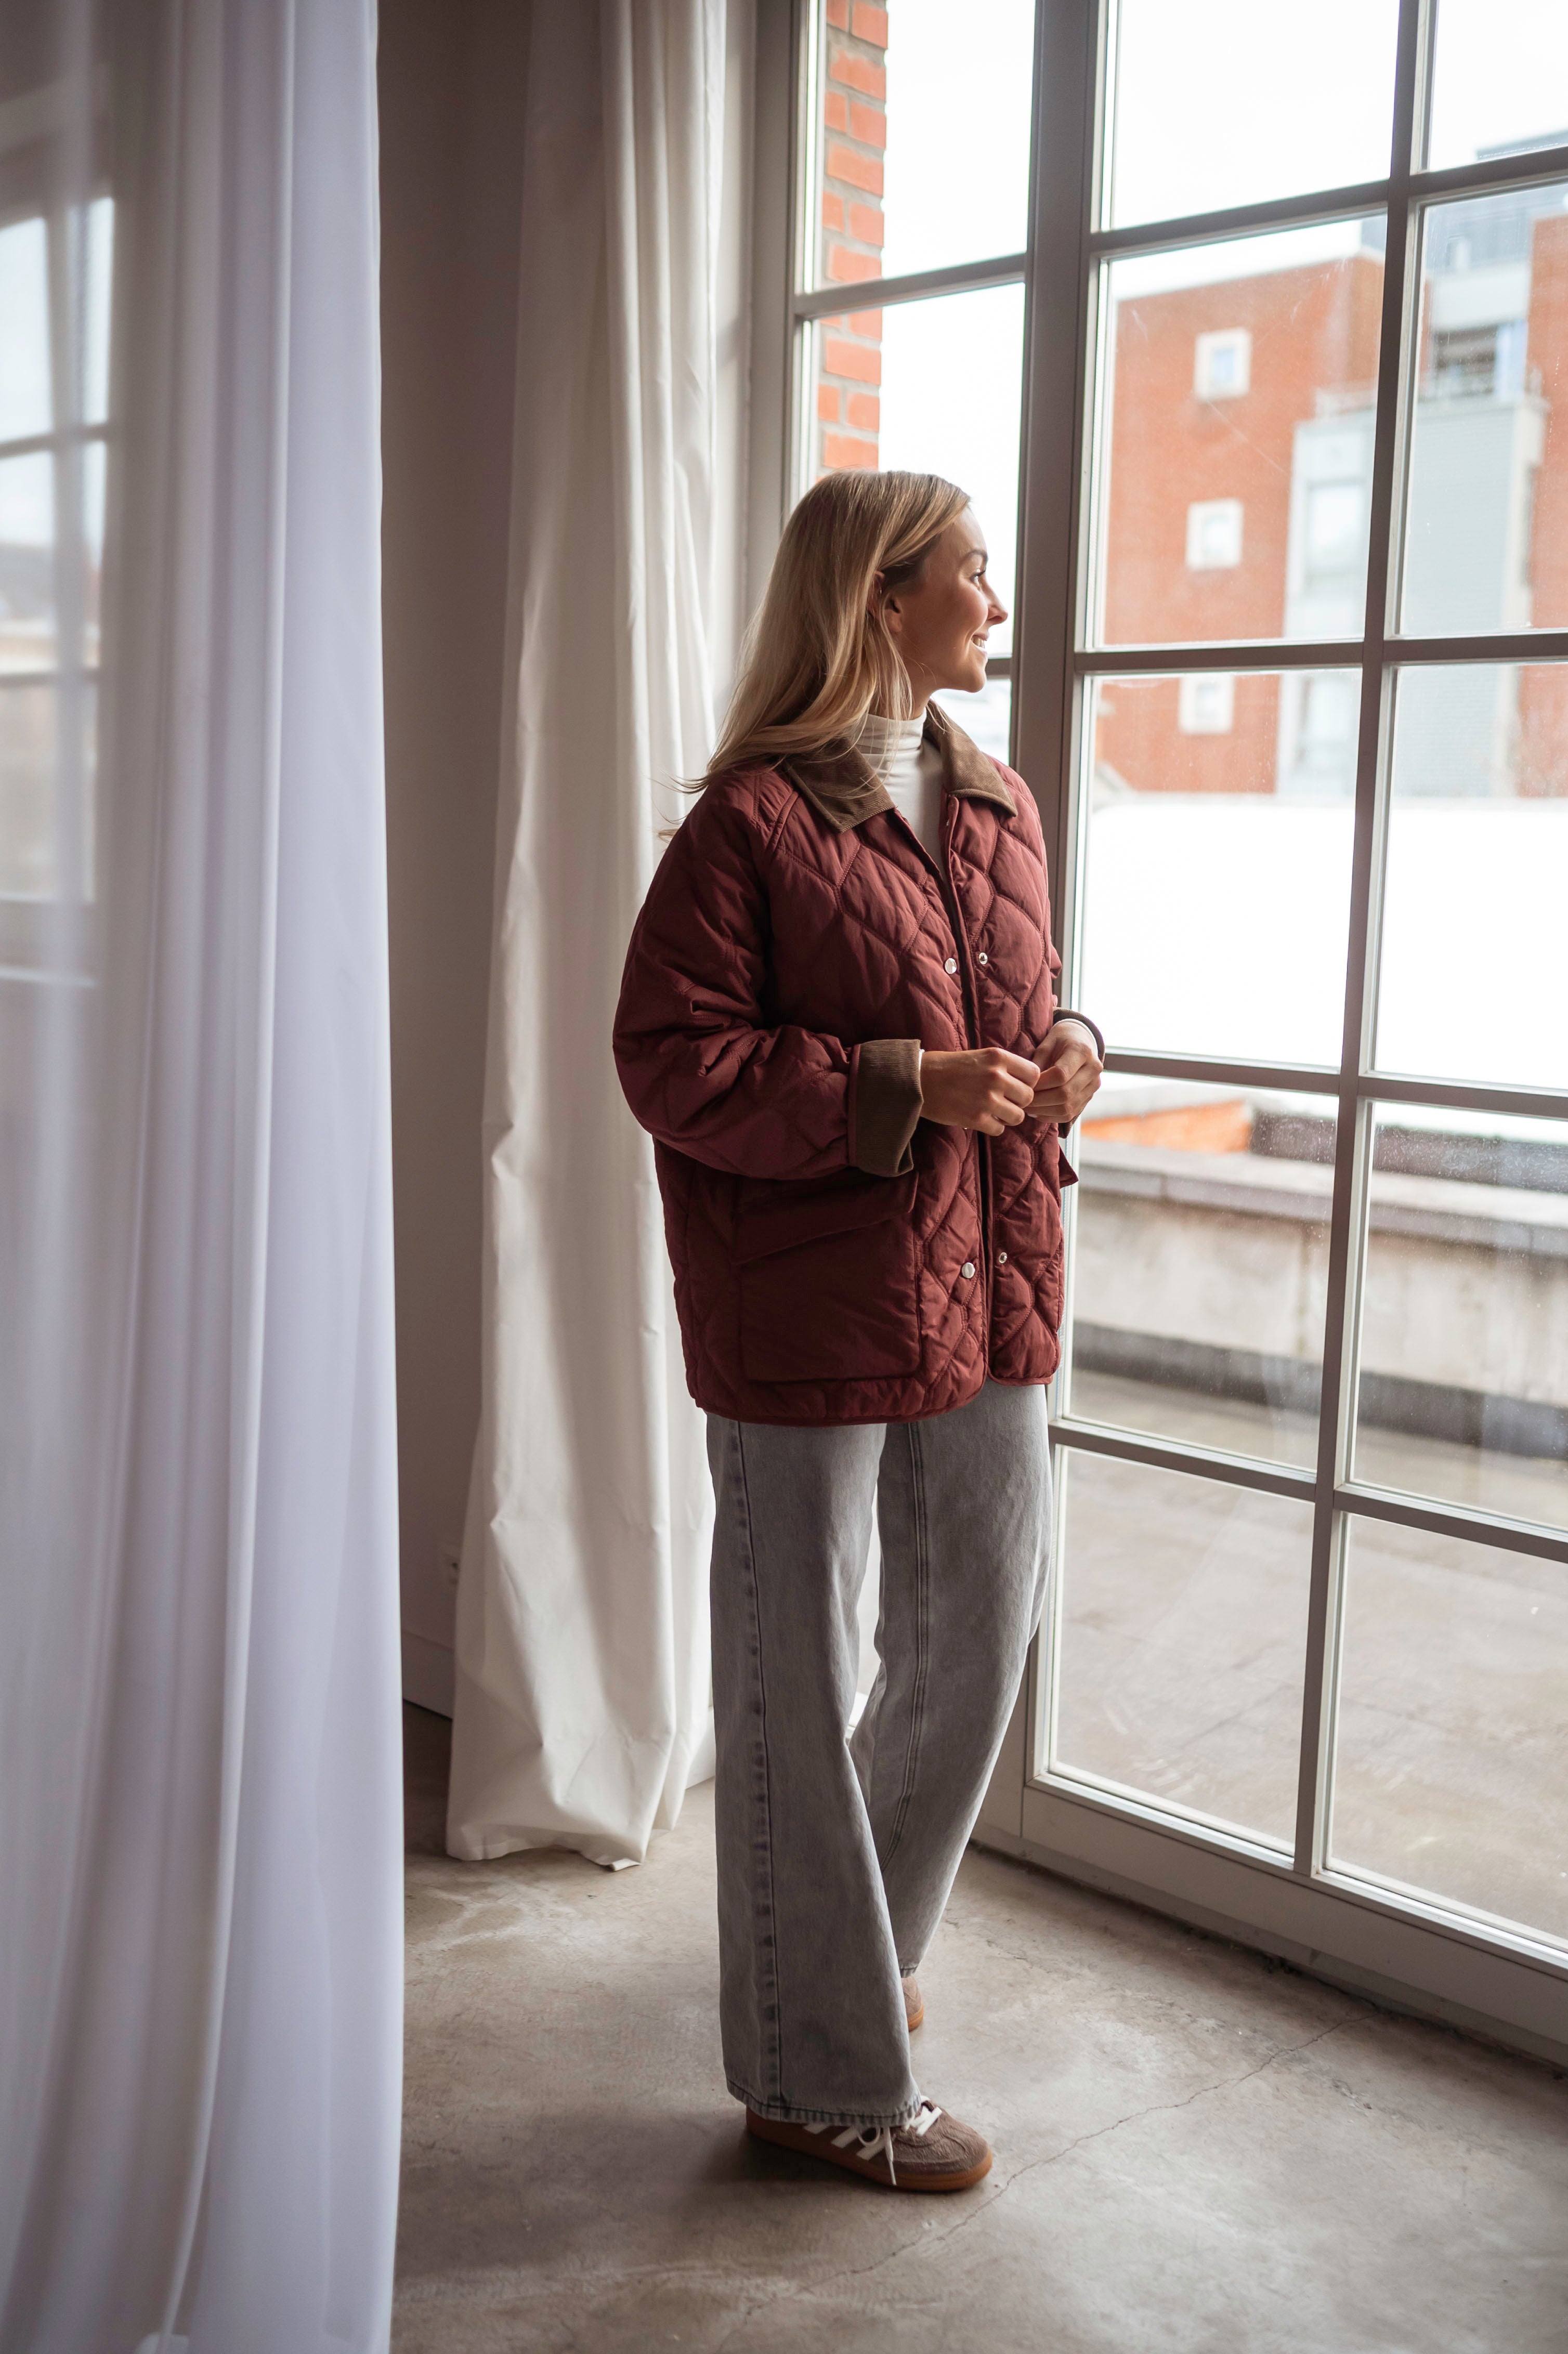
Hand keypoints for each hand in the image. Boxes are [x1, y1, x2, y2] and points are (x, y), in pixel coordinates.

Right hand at [919, 1047, 1041, 1135]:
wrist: (919, 1080)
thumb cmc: (948, 1067)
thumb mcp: (980, 1056)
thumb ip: (1003, 1067)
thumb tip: (1026, 1083)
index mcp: (998, 1058)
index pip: (1034, 1074)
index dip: (1027, 1083)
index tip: (1017, 1087)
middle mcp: (996, 1077)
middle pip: (1028, 1097)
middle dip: (1018, 1102)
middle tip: (1005, 1101)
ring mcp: (987, 1099)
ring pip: (1017, 1116)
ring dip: (1008, 1117)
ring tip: (994, 1112)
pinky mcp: (976, 1119)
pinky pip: (999, 1129)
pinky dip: (993, 1127)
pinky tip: (982, 1119)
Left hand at [1028, 1020, 1102, 1125]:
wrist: (1081, 1041)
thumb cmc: (1060, 1040)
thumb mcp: (1046, 1044)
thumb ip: (1037, 1063)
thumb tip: (1025, 1086)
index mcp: (1082, 1051)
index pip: (1060, 1075)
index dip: (1040, 1084)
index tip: (1024, 1085)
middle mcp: (1092, 1070)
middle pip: (1065, 1094)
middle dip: (1040, 1100)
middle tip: (1022, 1100)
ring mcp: (1093, 1086)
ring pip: (1067, 1108)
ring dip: (1044, 1111)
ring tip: (1028, 1107)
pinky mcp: (1089, 1097)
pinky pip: (1070, 1114)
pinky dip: (1051, 1116)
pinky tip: (1037, 1112)